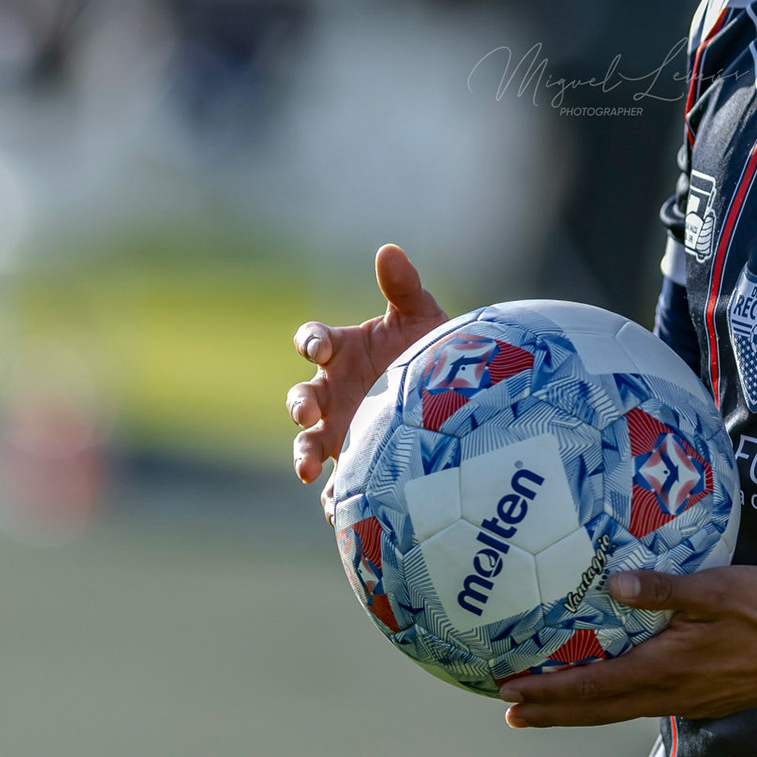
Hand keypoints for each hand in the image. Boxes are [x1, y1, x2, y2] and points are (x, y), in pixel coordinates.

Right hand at [287, 244, 447, 508]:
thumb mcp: (422, 317)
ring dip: (301, 454)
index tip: (320, 347)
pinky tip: (338, 507)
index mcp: (343, 351)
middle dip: (299, 405)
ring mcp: (339, 429)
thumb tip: (388, 250)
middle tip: (307, 413)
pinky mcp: (354, 462)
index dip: (311, 341)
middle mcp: (333, 391)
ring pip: (306, 443)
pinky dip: (332, 495)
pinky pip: (335, 483)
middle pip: (300, 397)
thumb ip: (404, 287)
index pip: (313, 340)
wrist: (457, 399)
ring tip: (307, 470)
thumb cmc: (429, 350)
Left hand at [498, 565, 756, 726]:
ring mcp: (684, 699)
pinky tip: (605, 688)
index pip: (594, 688)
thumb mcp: (716, 589)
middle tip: (511, 710)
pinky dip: (609, 701)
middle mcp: (668, 692)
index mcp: (665, 668)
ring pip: (617, 709)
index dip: (549, 693)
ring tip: (545, 706)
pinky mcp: (698, 695)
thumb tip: (614, 582)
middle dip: (551, 711)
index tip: (512, 693)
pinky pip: (640, 702)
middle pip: (597, 710)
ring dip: (577, 710)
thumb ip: (663, 588)